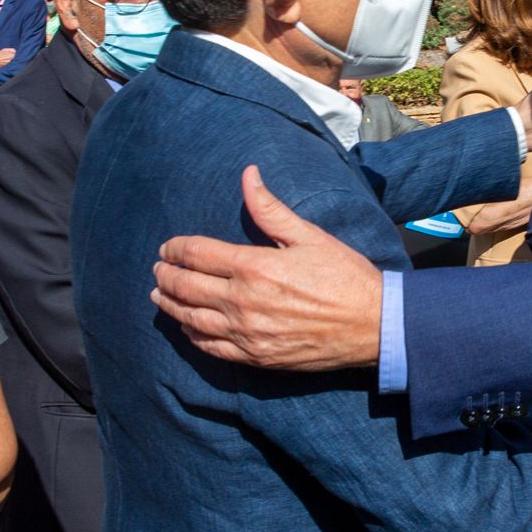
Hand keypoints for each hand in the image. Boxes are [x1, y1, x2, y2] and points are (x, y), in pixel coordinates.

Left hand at [152, 165, 382, 370]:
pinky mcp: (255, 357)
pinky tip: (186, 327)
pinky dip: (191, 335)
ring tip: (159, 295)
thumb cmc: (344, 276)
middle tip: (158, 268)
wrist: (373, 326)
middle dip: (166, 275)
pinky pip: (210, 348)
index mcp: (254, 267)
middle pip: (185, 287)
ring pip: (191, 320)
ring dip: (170, 305)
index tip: (166, 247)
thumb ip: (269, 209)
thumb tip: (247, 174)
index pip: (196, 254)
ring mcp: (246, 334)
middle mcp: (243, 302)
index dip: (174, 249)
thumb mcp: (308, 236)